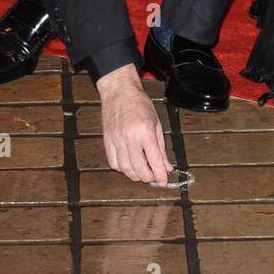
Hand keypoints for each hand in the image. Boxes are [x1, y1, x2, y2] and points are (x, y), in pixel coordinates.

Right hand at [97, 65, 173, 184]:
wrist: (120, 92)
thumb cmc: (140, 104)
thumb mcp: (156, 123)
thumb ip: (161, 148)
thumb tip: (167, 167)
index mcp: (145, 131)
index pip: (154, 160)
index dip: (160, 174)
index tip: (163, 181)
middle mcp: (130, 137)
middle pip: (139, 168)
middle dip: (148, 177)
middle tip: (153, 177)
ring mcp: (116, 140)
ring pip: (125, 168)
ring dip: (135, 175)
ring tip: (142, 173)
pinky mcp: (107, 141)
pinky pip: (113, 163)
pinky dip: (122, 169)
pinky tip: (129, 165)